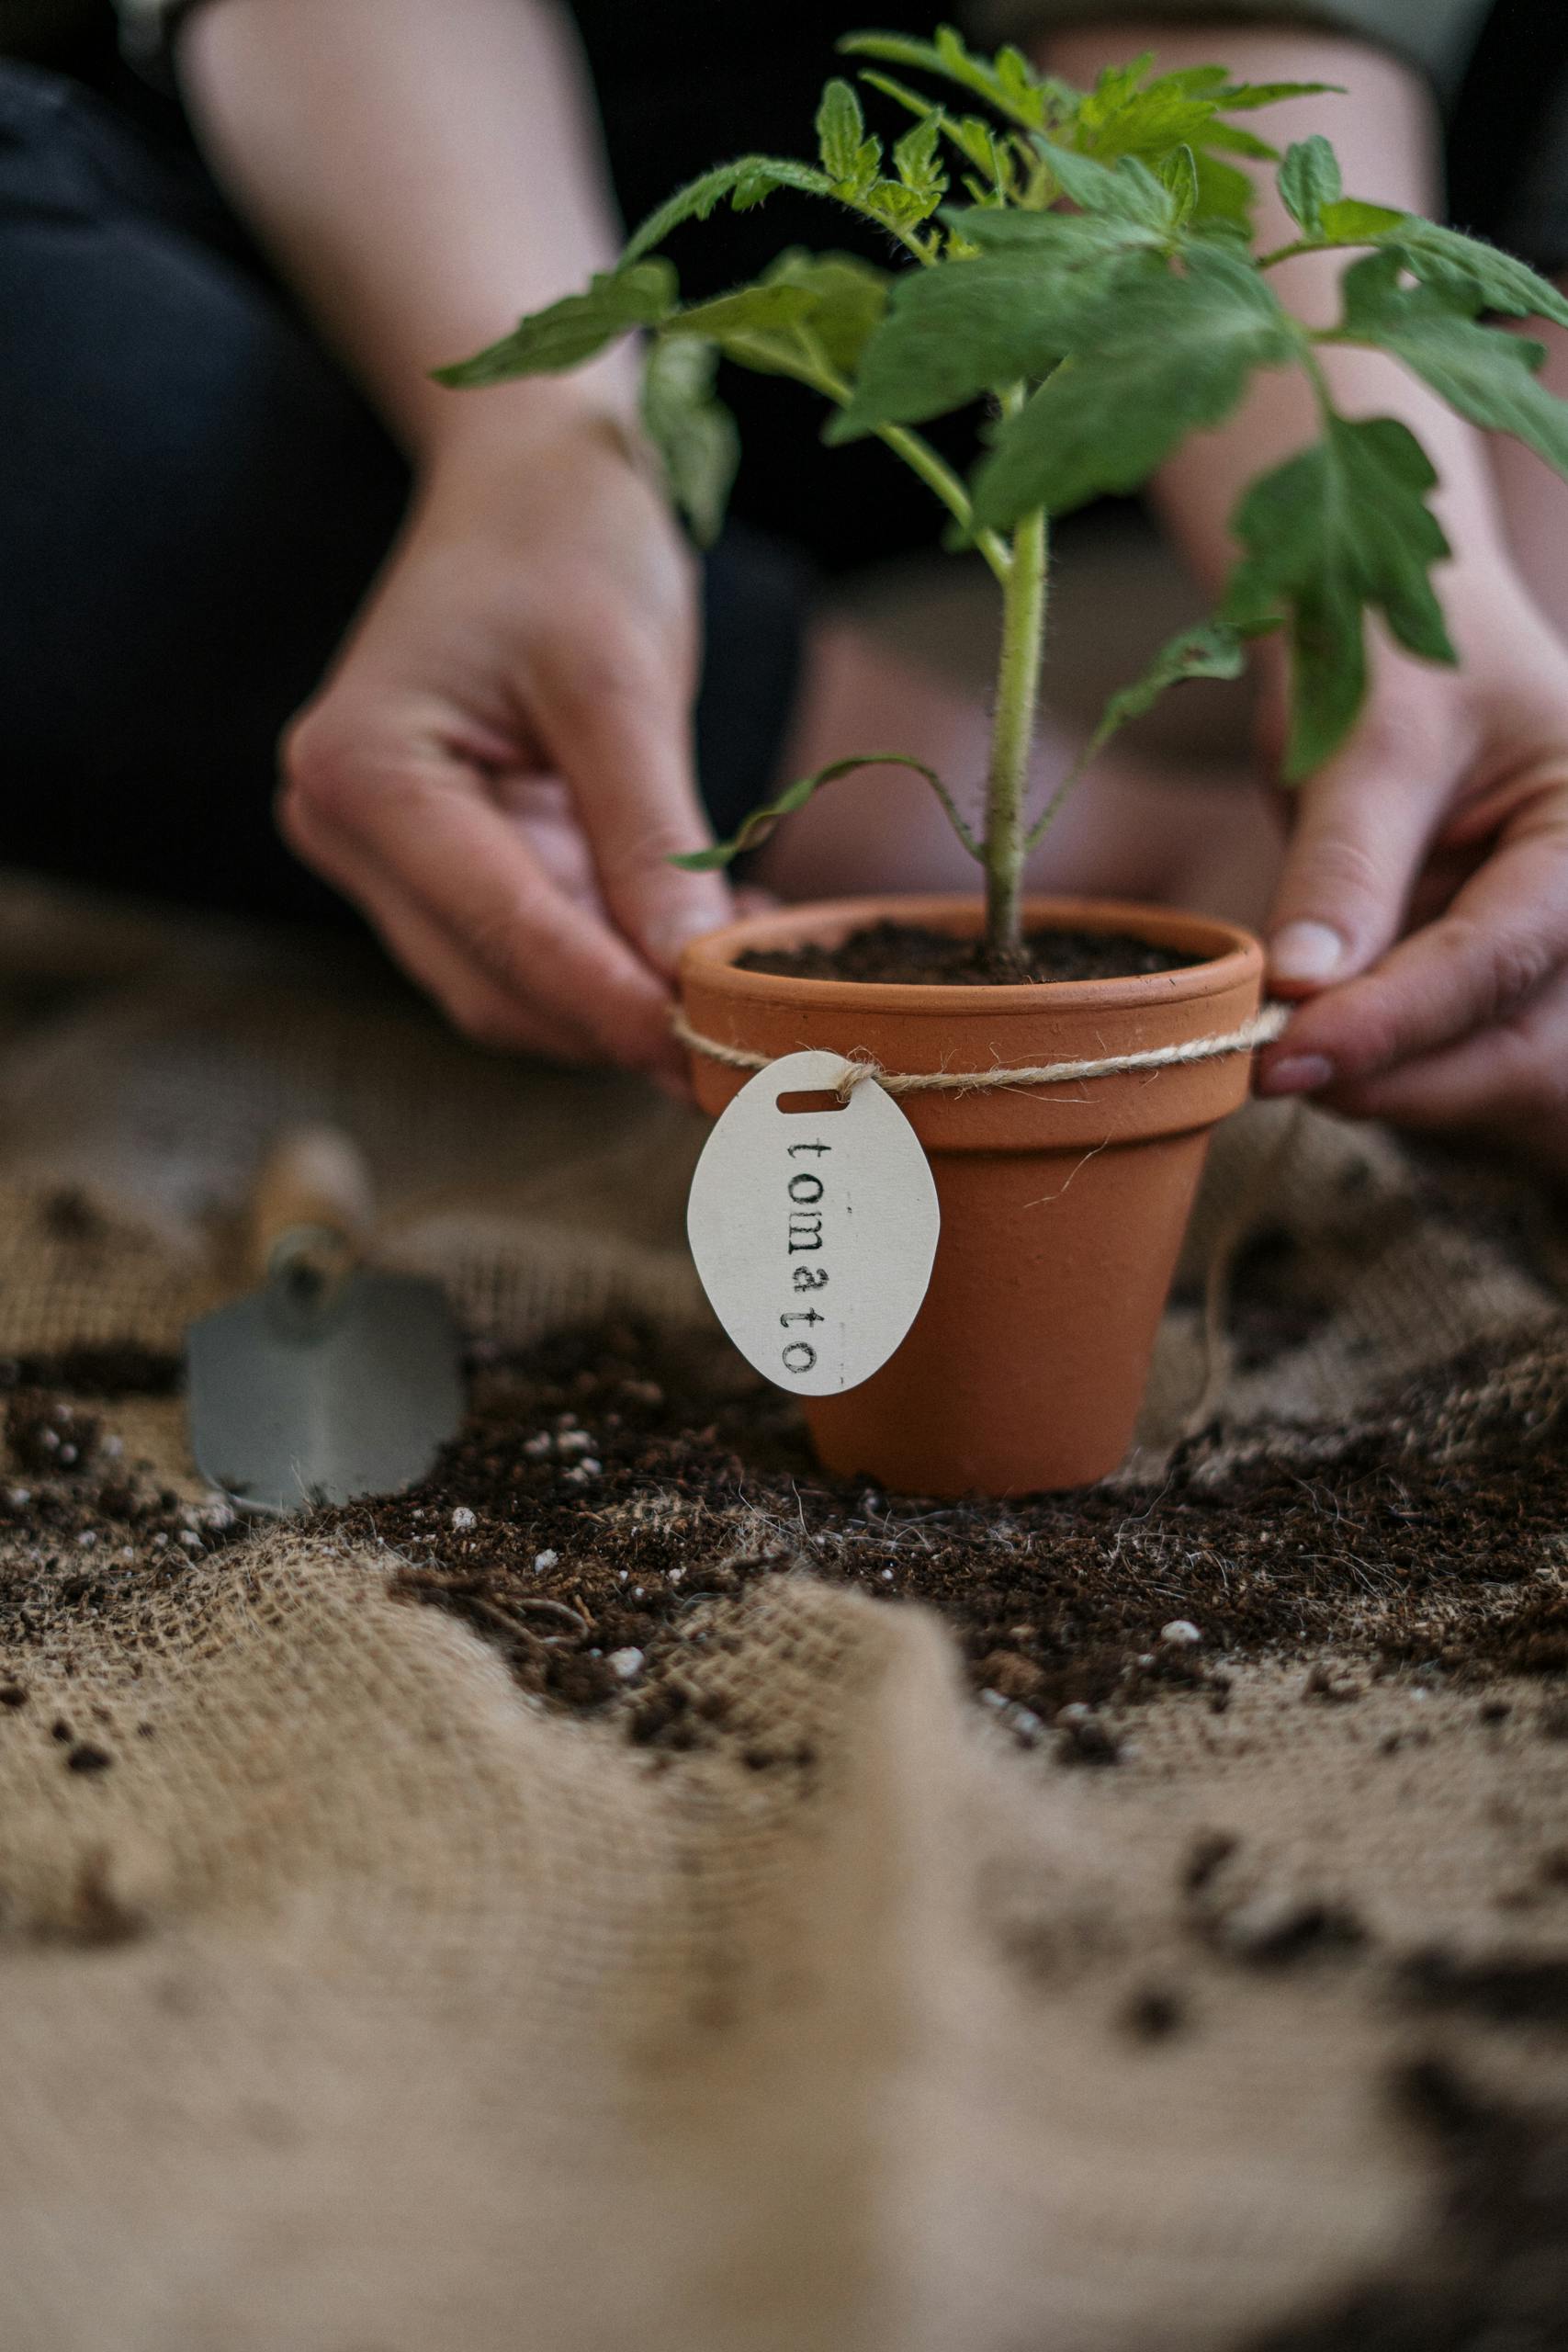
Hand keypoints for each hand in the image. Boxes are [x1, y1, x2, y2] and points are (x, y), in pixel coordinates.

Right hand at [279, 400, 731, 1083]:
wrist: (526, 476)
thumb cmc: (563, 539)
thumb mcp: (619, 676)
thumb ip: (650, 834)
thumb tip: (693, 976)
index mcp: (363, 771)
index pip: (502, 929)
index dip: (612, 1004)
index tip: (713, 1055)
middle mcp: (347, 829)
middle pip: (494, 983)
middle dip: (620, 1021)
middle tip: (753, 1044)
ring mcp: (388, 856)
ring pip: (512, 986)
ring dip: (625, 1003)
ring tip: (743, 980)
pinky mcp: (443, 866)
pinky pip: (533, 948)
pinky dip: (619, 963)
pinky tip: (704, 938)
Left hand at [1255, 576, 1567, 1175]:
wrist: (1374, 626)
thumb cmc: (1386, 647)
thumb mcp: (1365, 739)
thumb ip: (1342, 867)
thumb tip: (1300, 988)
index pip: (1500, 959)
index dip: (1391, 1022)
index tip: (1288, 1056)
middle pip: (1517, 1053)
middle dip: (1395, 1075)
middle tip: (1269, 1066)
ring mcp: (1533, 953)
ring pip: (1478, 1075)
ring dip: (1379, 1081)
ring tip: (1277, 1045)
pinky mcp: (1473, 980)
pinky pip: (1435, 1057)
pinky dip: (1367, 1064)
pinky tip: (1302, 1038)